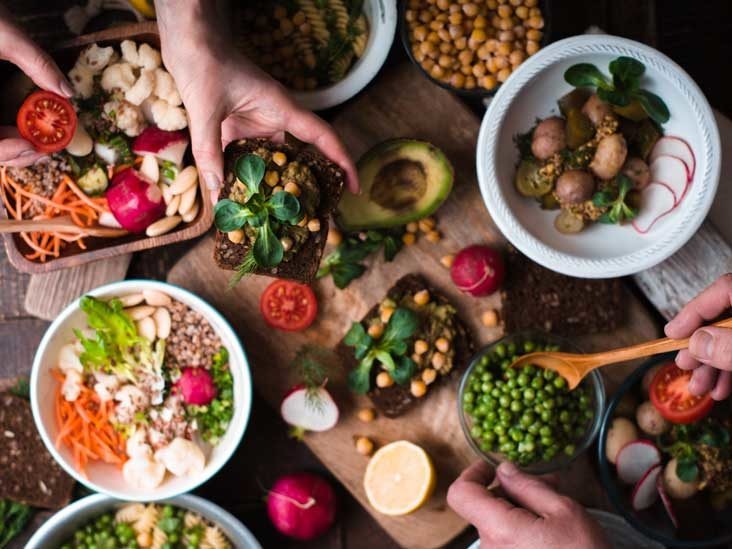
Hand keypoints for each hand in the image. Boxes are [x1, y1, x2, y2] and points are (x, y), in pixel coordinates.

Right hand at [0, 6, 72, 166]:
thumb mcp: (5, 33)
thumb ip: (36, 62)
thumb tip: (68, 92)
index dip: (6, 150)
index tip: (33, 147)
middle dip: (16, 153)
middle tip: (48, 150)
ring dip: (13, 146)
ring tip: (41, 144)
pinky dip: (7, 134)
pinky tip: (27, 131)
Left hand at [154, 1, 357, 200]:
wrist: (187, 41)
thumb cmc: (204, 62)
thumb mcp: (205, 108)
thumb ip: (210, 149)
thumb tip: (218, 190)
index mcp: (281, 108)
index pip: (322, 137)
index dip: (341, 161)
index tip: (353, 186)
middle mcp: (273, 119)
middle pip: (297, 156)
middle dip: (302, 185)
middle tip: (308, 216)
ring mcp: (254, 124)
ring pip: (268, 162)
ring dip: (268, 186)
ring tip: (269, 217)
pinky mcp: (235, 128)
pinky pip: (244, 158)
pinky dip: (242, 177)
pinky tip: (233, 198)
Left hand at [447, 461, 609, 548]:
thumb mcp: (564, 511)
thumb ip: (528, 487)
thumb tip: (504, 469)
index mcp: (499, 529)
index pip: (460, 494)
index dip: (472, 473)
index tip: (492, 466)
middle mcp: (490, 548)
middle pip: (483, 506)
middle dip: (509, 489)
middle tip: (544, 482)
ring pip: (496, 522)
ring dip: (519, 507)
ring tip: (553, 503)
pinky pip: (505, 539)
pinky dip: (521, 526)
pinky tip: (548, 524)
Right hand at [665, 273, 731, 399]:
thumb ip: (728, 345)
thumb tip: (697, 343)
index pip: (723, 289)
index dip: (693, 312)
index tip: (673, 333)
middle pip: (725, 317)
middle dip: (701, 346)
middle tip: (683, 364)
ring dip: (713, 365)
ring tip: (699, 386)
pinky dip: (731, 369)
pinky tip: (721, 388)